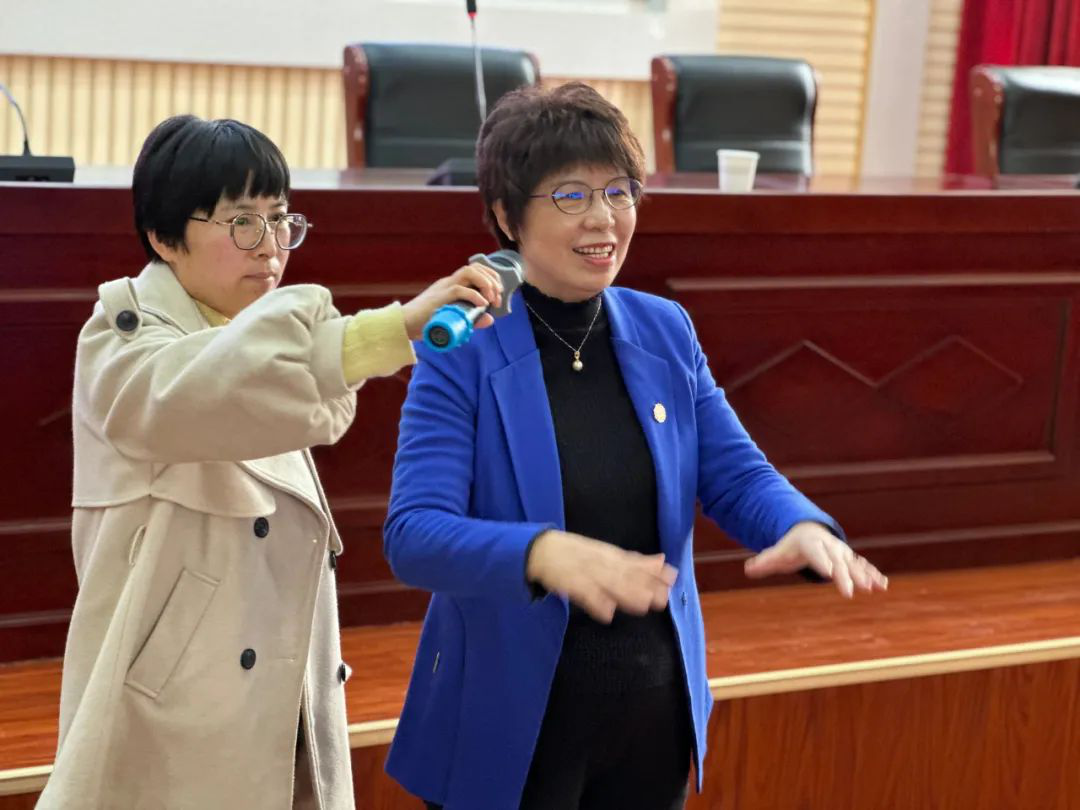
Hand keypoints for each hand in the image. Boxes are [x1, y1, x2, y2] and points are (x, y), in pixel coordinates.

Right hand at [401, 263, 503, 340]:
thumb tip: (490, 319)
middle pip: (475, 268)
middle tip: (497, 298)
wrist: (404, 326)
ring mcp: (444, 287)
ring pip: (469, 272)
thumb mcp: (455, 320)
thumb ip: (472, 319)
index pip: (476, 270)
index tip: (497, 296)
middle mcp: (449, 282)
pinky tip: (482, 304)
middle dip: (492, 279)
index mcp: (452, 285)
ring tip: (491, 299)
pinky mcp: (439, 297)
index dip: (491, 278)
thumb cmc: (427, 323)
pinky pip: (459, 289)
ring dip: (485, 283)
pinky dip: (474, 295)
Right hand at [525, 530, 677, 622]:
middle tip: (662, 598)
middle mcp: (602, 563)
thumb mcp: (607, 553)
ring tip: (642, 605)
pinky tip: (607, 614)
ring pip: (608, 584)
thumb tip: (662, 561)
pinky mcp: (570, 583)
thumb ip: (634, 560)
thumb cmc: (577, 553)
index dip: (654, 572)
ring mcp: (586, 573)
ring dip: (626, 593)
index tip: (672, 578)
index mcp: (611, 555)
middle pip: (626, 575)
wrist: (541, 549)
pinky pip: (584, 594)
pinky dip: (595, 603)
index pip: (636, 563)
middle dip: (644, 586)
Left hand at [743, 521, 887, 598]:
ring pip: (854, 563)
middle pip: (837, 561)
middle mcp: (828, 546)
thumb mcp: (776, 552)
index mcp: (810, 544)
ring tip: (873, 588)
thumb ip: (764, 562)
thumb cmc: (790, 547)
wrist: (807, 530)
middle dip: (845, 575)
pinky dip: (873, 574)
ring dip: (864, 575)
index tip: (829, 574)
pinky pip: (863, 566)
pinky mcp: (849, 558)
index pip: (816, 554)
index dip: (822, 563)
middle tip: (849, 591)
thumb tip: (748, 569)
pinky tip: (883, 586)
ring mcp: (841, 552)